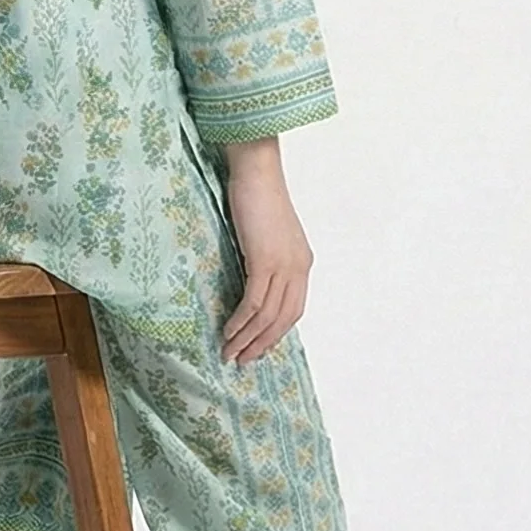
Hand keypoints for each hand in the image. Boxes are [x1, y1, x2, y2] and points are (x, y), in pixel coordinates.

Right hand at [218, 138, 312, 363]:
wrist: (256, 171)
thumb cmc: (256, 196)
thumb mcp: (266, 234)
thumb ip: (265, 259)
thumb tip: (249, 282)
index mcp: (302, 262)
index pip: (293, 309)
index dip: (275, 332)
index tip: (258, 347)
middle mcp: (298, 267)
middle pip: (284, 319)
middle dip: (262, 343)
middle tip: (242, 360)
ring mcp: (284, 265)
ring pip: (268, 315)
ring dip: (248, 338)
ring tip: (229, 353)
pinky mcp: (266, 260)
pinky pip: (254, 302)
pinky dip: (241, 321)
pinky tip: (228, 331)